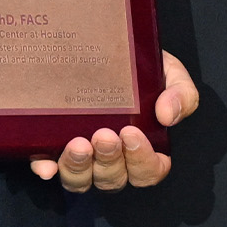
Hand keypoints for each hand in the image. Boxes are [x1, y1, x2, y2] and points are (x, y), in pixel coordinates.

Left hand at [31, 50, 198, 192]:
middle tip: (104, 135)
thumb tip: (168, 114)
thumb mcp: (171, 75)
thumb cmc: (144, 68)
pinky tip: (45, 164)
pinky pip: (48, 168)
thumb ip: (181, 94)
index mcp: (144, 148)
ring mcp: (84, 157)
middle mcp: (113, 159)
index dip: (142, 161)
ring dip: (79, 168)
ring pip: (81, 181)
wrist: (111, 46)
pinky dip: (46, 169)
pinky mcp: (55, 149)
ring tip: (77, 143)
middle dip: (109, 160)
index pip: (149, 171)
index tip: (132, 133)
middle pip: (113, 179)